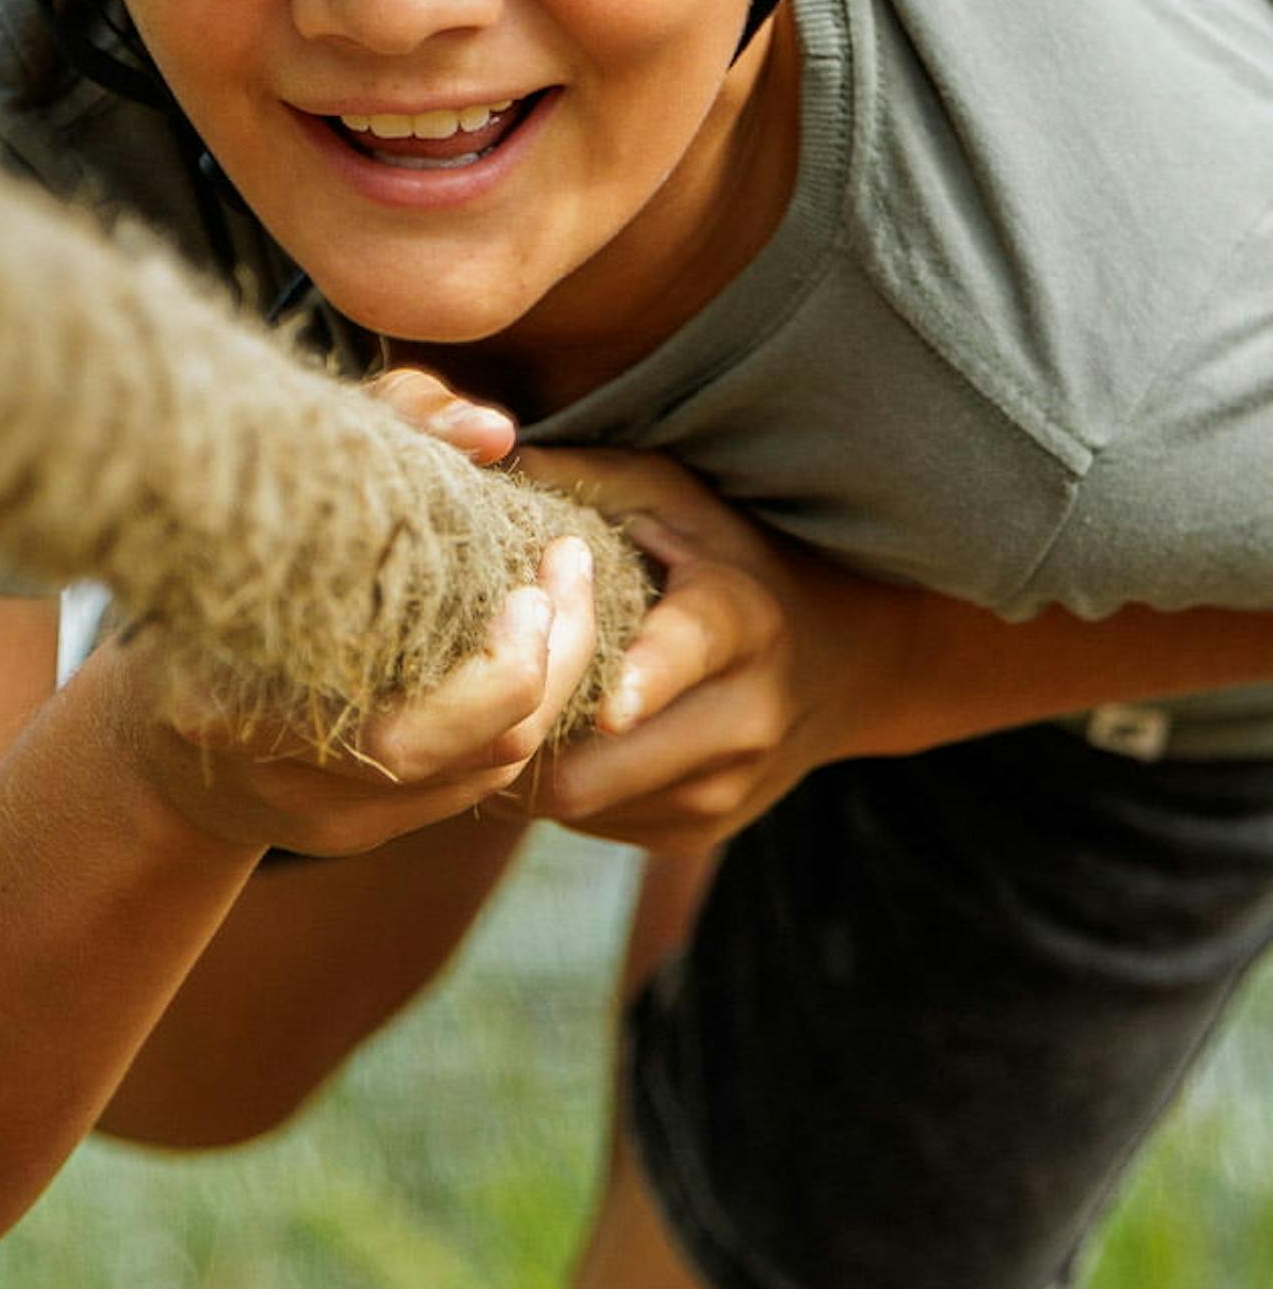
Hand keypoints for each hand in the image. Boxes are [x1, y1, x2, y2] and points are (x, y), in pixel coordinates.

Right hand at [98, 371, 588, 859]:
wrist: (137, 728)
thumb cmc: (200, 592)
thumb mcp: (266, 501)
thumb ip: (378, 434)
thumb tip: (491, 432)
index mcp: (242, 716)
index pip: (419, 727)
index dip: (506, 659)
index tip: (531, 569)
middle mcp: (290, 783)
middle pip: (486, 749)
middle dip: (559, 658)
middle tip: (566, 570)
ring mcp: (331, 818)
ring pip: (496, 771)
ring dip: (554, 684)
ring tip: (560, 600)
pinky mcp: (359, 830)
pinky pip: (476, 784)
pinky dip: (520, 715)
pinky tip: (528, 651)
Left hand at [500, 446, 914, 851]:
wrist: (840, 659)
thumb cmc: (724, 556)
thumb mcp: (672, 496)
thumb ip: (586, 477)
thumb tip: (485, 456)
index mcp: (738, 619)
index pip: (685, 651)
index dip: (634, 675)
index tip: (598, 694)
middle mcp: (744, 716)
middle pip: (599, 764)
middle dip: (517, 733)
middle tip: (449, 696)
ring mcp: (725, 788)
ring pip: (582, 804)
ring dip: (520, 766)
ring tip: (484, 710)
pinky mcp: (699, 832)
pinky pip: (591, 825)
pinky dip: (549, 792)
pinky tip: (538, 740)